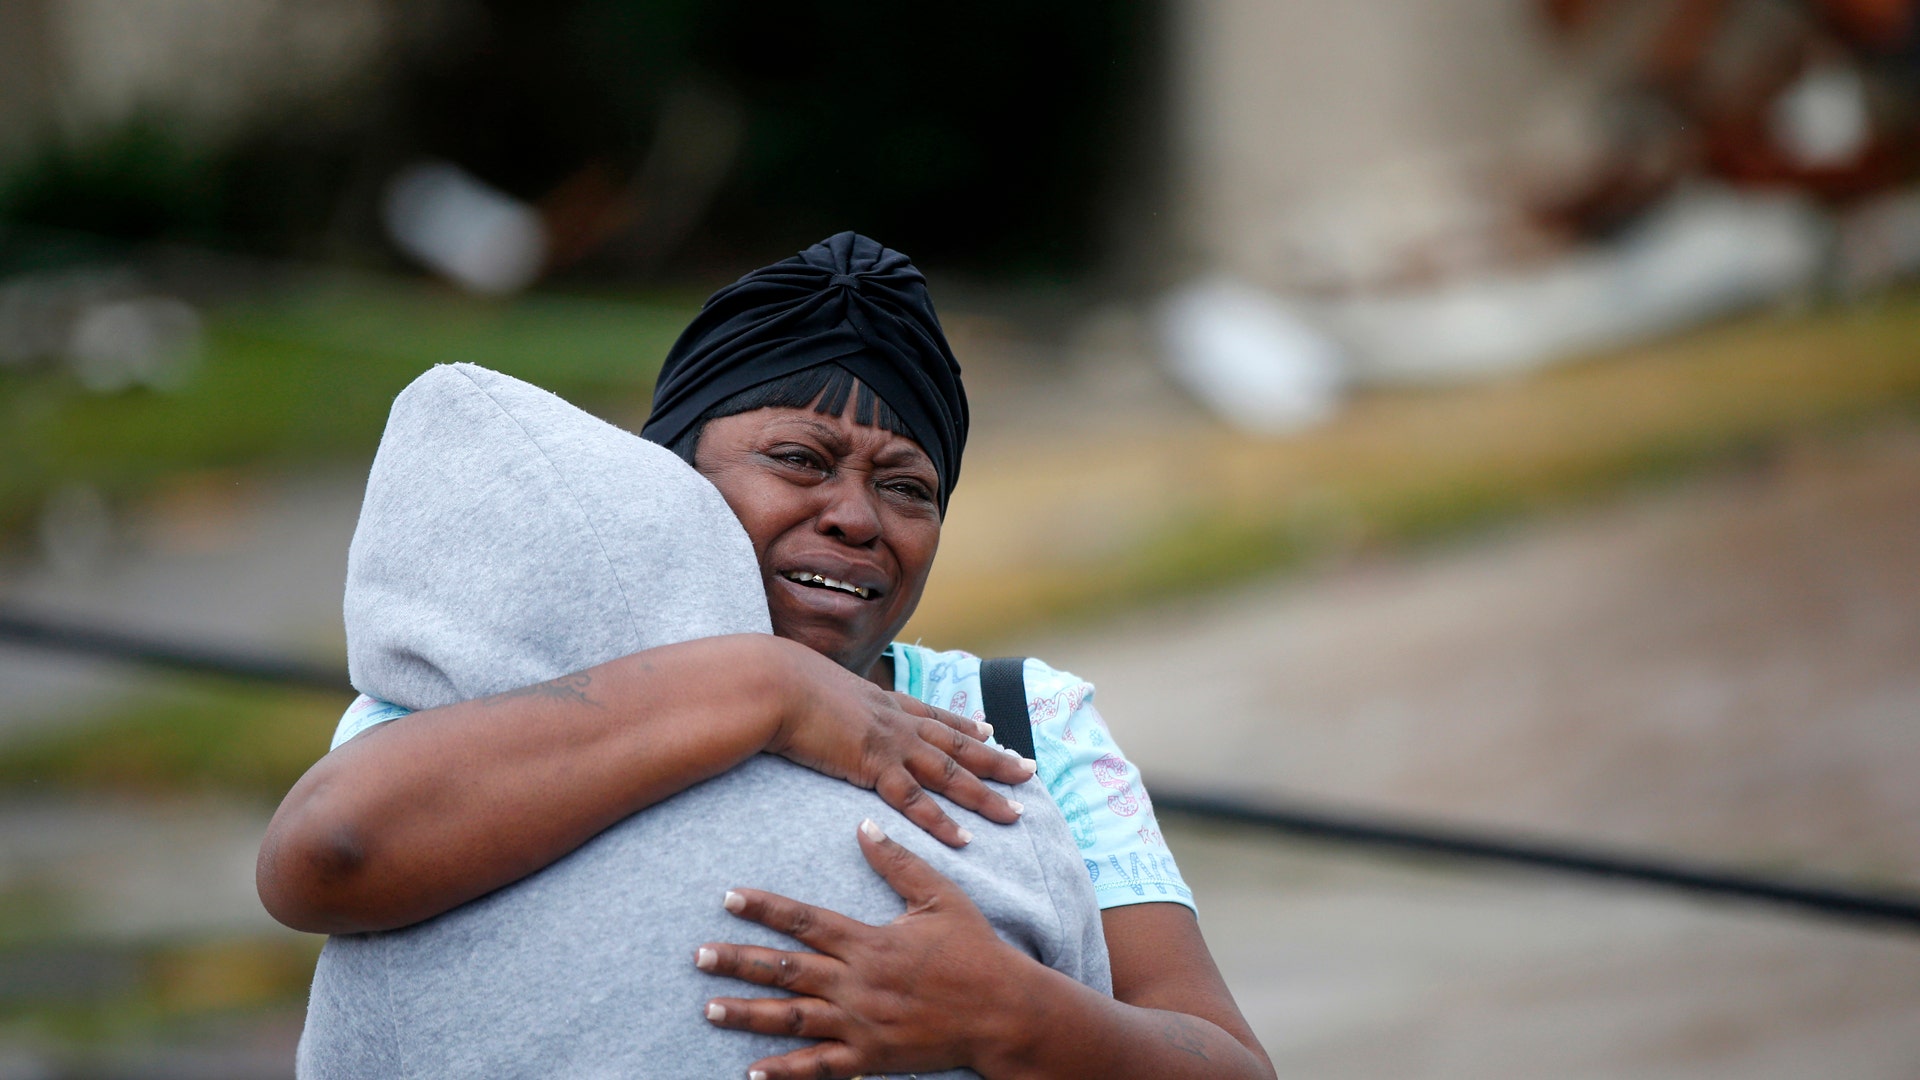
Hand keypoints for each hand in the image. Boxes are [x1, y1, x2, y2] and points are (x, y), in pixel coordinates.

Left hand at [695, 818, 1032, 1078]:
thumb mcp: (941, 897)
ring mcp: (862, 1025)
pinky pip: (821, 1068)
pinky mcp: (871, 1059)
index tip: (728, 896)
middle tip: (698, 955)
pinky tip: (753, 1073)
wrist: (1004, 1012)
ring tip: (709, 1008)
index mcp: (870, 942)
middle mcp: (858, 983)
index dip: (765, 907)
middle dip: (739, 961)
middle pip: (787, 970)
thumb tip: (864, 824)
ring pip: (794, 1019)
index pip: (805, 921)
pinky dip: (786, 1072)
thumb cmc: (975, 951)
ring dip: (748, 1014)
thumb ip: (898, 863)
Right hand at [764, 640, 1035, 846]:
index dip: (963, 723)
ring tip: (1016, 813)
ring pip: (951, 773)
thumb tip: (811, 698)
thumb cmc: (779, 683)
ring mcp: (890, 742)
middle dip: (996, 758)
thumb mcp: (810, 683)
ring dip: (986, 794)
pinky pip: (917, 800)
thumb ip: (822, 696)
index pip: (932, 714)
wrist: (772, 683)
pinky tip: (966, 838)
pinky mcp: (875, 765)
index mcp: (881, 700)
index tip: (990, 728)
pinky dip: (943, 821)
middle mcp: (895, 720)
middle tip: (1029, 770)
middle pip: (958, 743)